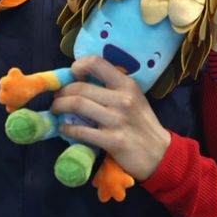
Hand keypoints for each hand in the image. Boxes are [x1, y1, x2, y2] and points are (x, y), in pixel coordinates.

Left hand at [51, 55, 171, 180]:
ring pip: (77, 105)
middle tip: (56, 98)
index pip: (96, 62)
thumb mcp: (134, 98)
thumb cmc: (142, 124)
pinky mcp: (112, 140)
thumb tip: (81, 81)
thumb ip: (112, 88)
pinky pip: (81, 131)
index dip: (78, 66)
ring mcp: (117, 120)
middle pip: (80, 87)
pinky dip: (66, 129)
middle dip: (61, 92)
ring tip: (56, 111)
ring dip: (59, 107)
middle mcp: (122, 99)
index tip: (72, 75)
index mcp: (127, 84)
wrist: (159, 153)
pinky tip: (64, 129)